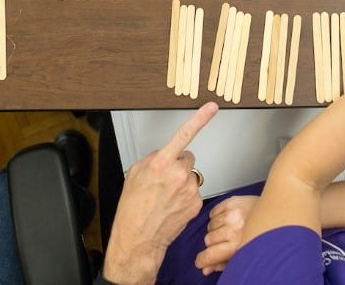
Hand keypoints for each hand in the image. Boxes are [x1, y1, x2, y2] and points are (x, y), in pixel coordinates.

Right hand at [103, 102, 218, 284]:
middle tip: (164, 180)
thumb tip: (163, 155)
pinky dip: (185, 197)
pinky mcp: (196, 203)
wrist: (138, 238)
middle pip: (187, 158)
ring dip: (181, 182)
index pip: (184, 134)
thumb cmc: (133, 208)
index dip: (200, 118)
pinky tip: (172, 206)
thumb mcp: (134, 174)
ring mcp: (189, 189)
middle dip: (178, 165)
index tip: (211, 107)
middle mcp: (178, 174)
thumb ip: (152, 159)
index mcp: (161, 163)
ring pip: (190, 176)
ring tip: (165, 197)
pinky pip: (193, 191)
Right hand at [195, 195, 257, 274]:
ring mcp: (232, 214)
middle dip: (213, 243)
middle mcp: (234, 229)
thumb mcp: (244, 253)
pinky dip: (218, 216)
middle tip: (225, 241)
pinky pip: (213, 212)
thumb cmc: (262, 235)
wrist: (277, 213)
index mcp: (238, 245)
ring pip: (210, 226)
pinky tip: (229, 219)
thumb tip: (206, 269)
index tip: (200, 261)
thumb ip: (223, 263)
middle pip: (208, 240)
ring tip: (230, 228)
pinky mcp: (232, 201)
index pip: (209, 255)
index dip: (202, 260)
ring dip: (216, 229)